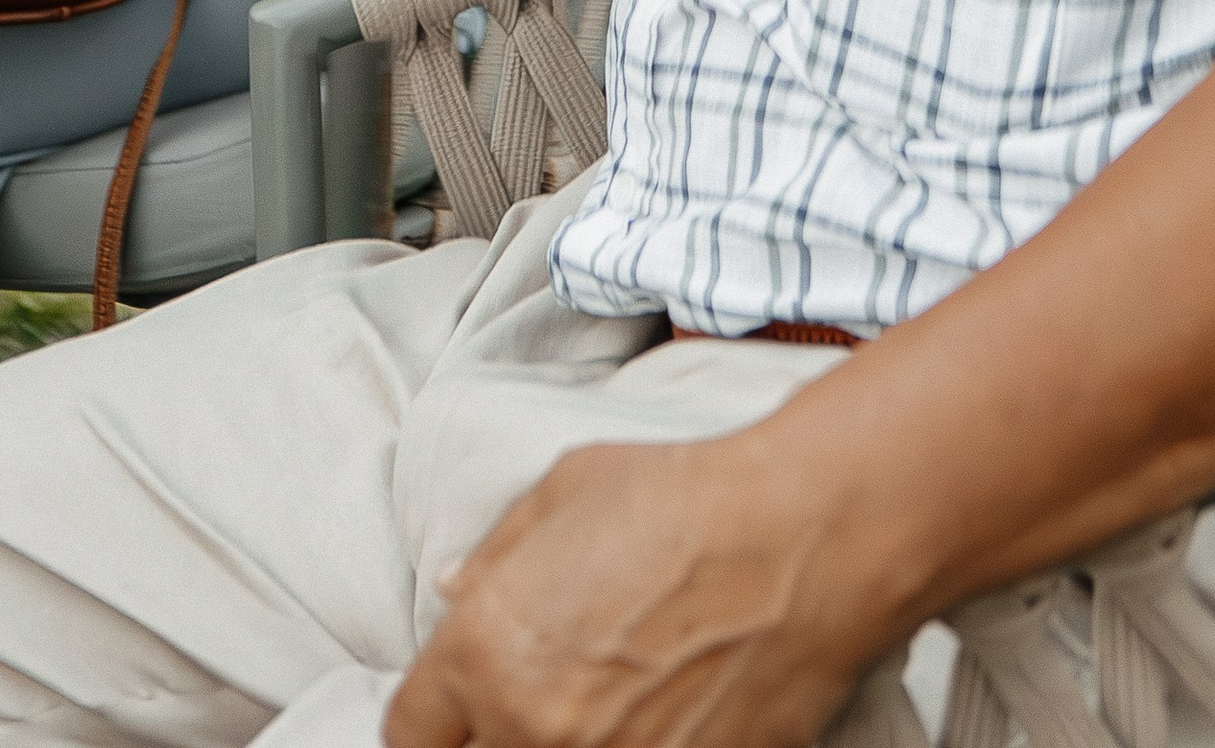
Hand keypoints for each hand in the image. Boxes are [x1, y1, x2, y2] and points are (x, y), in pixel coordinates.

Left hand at [386, 436, 878, 747]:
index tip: (455, 706)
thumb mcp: (569, 492)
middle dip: (487, 738)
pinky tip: (648, 724)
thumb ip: (498, 554)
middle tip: (527, 702)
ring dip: (551, 746)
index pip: (410, 732)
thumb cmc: (685, 499)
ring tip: (592, 713)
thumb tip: (455, 591)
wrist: (805, 541)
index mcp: (487, 652)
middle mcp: (534, 729)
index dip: (430, 718)